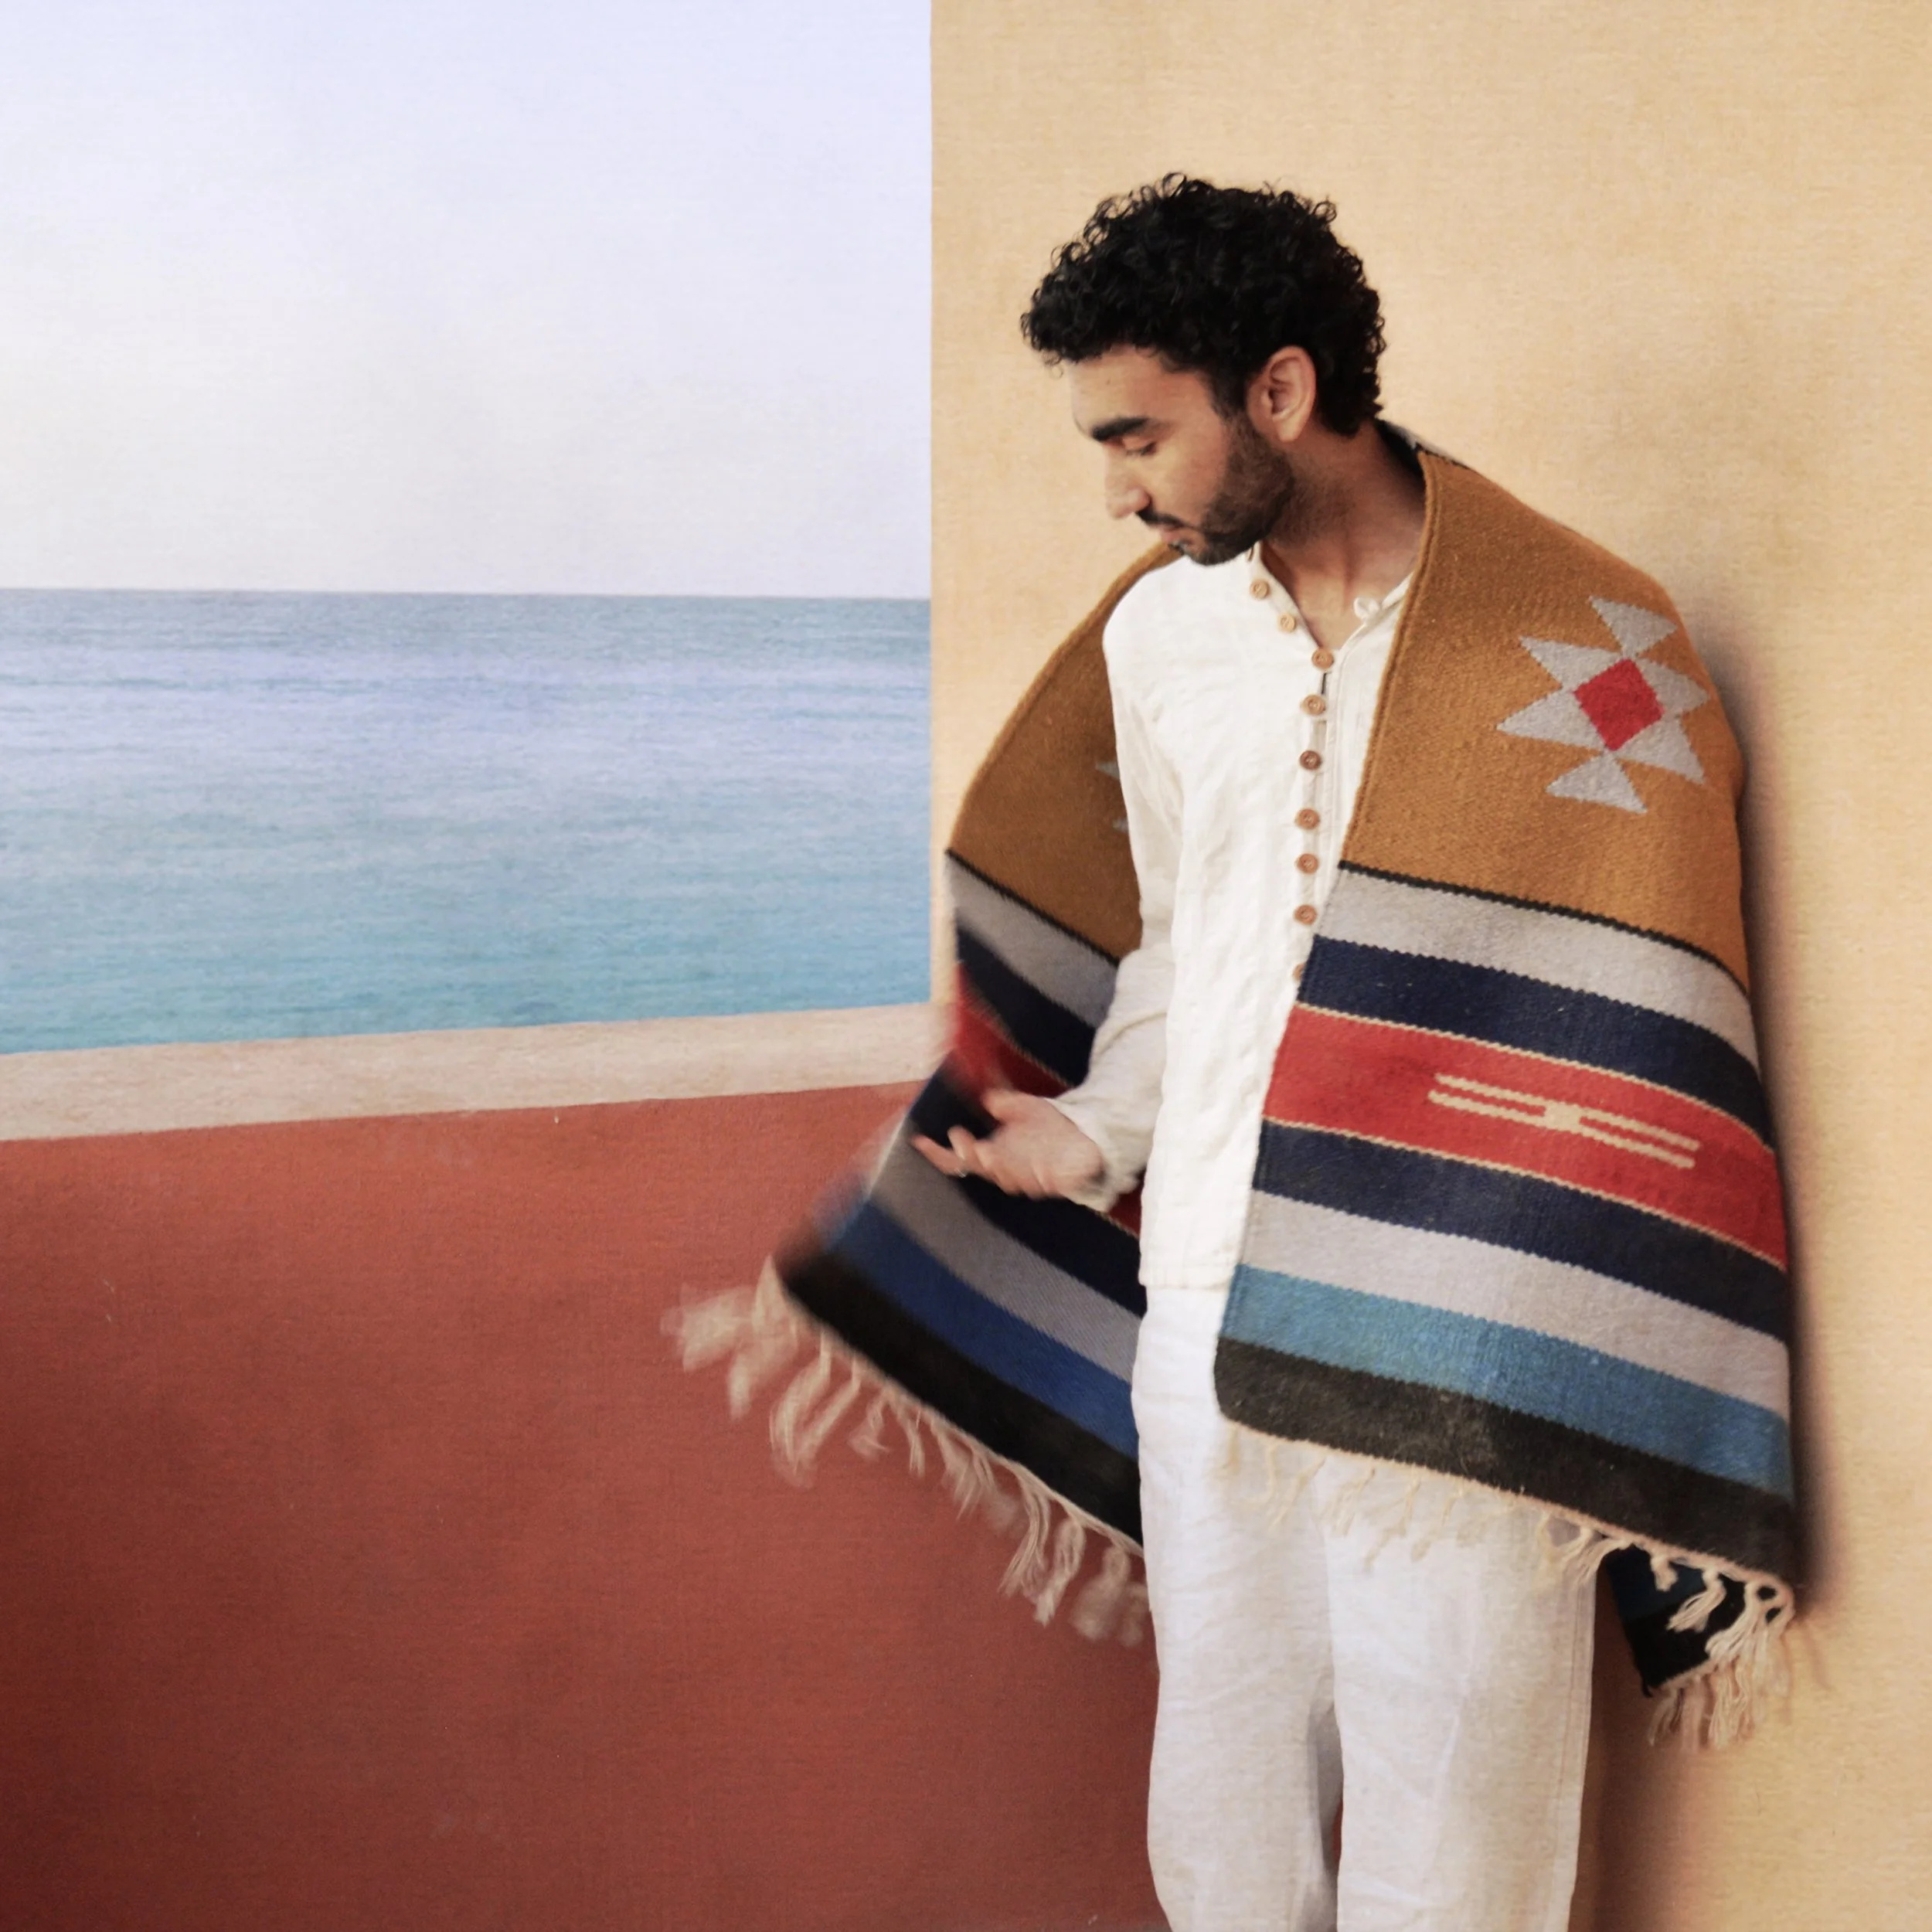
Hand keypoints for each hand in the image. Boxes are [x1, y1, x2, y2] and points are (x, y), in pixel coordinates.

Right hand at [912, 1088, 1105, 1198]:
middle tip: (968, 1145)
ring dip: (1002, 1168)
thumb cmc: (1049, 1124)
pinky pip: (1048, 1182)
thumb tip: (988, 1099)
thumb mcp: (1024, 1107)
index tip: (920, 1140)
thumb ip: (1005, 1103)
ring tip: (992, 1154)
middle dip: (973, 1158)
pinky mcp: (1059, 1182)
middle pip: (984, 1169)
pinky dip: (1044, 1176)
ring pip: (1011, 1179)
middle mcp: (1008, 1169)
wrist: (1087, 1135)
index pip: (958, 1159)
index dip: (938, 1154)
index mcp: (994, 1153)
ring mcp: (1032, 1178)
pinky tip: (1041, 1166)